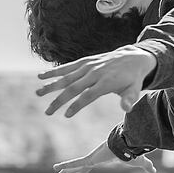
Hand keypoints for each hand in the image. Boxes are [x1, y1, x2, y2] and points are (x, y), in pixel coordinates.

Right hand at [37, 46, 156, 116]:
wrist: (133, 57)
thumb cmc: (133, 79)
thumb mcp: (135, 89)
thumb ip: (129, 99)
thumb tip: (127, 109)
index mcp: (106, 81)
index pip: (88, 95)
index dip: (77, 105)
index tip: (66, 115)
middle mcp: (95, 72)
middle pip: (74, 87)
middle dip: (59, 100)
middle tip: (47, 112)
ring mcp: (89, 66)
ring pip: (67, 76)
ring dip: (51, 85)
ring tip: (37, 93)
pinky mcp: (85, 61)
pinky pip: (68, 67)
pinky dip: (54, 71)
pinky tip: (41, 76)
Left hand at [54, 141, 155, 172]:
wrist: (130, 144)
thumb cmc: (134, 151)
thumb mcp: (140, 162)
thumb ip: (145, 166)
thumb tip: (155, 171)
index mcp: (103, 160)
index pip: (90, 167)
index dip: (82, 171)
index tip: (76, 172)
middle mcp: (95, 159)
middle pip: (80, 169)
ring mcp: (92, 159)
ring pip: (75, 167)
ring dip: (65, 172)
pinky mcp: (91, 159)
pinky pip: (76, 164)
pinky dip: (66, 166)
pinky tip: (56, 168)